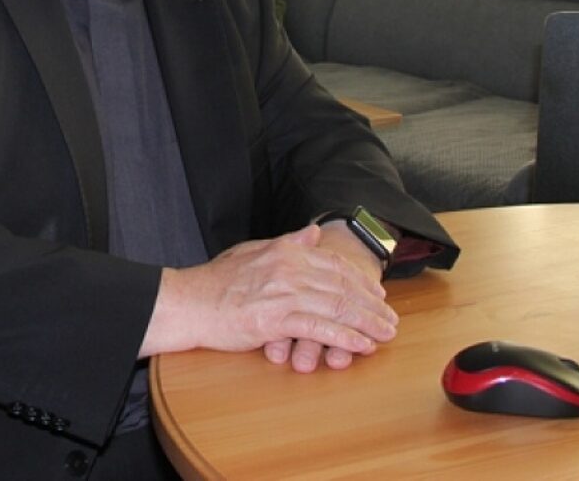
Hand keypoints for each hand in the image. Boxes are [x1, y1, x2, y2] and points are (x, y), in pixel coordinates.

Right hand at [140, 224, 397, 367]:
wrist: (187, 303)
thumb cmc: (215, 282)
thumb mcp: (252, 251)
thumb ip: (286, 243)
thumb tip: (313, 232)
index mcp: (285, 251)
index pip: (334, 265)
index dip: (361, 281)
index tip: (378, 295)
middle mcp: (288, 268)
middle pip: (342, 286)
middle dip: (371, 304)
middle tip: (390, 320)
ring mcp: (283, 293)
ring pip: (337, 306)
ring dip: (366, 323)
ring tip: (384, 334)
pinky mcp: (275, 320)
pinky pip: (319, 329)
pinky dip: (345, 338)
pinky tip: (361, 346)